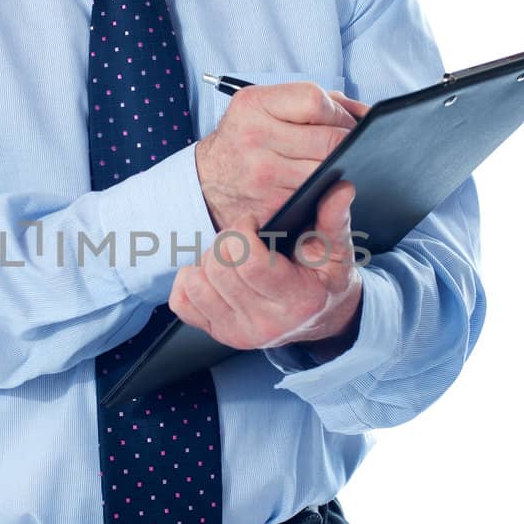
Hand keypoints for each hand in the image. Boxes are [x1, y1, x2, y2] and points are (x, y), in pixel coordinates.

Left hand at [169, 175, 364, 351]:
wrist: (320, 318)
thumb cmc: (325, 279)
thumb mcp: (337, 250)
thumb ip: (335, 219)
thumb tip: (341, 189)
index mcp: (297, 300)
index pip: (250, 264)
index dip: (243, 232)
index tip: (252, 222)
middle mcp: (266, 323)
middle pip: (220, 269)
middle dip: (226, 242)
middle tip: (242, 238)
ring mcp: (239, 333)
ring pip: (197, 284)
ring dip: (208, 260)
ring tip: (231, 257)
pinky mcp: (218, 334)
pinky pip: (182, 303)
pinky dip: (190, 282)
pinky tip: (213, 274)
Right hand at [194, 82, 368, 235]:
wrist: (206, 182)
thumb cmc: (244, 138)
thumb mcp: (264, 106)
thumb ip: (313, 101)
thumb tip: (364, 113)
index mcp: (254, 105)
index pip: (316, 101)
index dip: (339, 112)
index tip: (344, 121)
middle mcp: (255, 137)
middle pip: (329, 140)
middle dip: (348, 144)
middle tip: (351, 146)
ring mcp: (263, 174)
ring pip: (327, 171)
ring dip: (339, 169)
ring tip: (334, 164)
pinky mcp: (271, 205)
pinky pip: (315, 197)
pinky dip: (324, 192)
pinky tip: (319, 186)